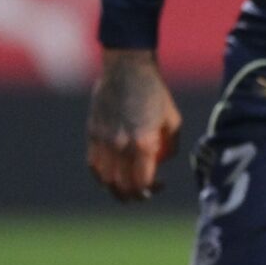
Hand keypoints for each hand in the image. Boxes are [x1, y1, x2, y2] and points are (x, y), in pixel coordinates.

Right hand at [86, 49, 181, 200]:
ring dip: (117, 190)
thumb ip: (169, 147)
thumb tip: (160, 163)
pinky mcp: (92, 133)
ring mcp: (104, 140)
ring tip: (127, 188)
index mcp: (144, 143)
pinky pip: (93, 165)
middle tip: (144, 193)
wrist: (127, 69)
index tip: (159, 185)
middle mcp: (121, 145)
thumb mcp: (173, 121)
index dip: (151, 190)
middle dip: (135, 196)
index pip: (142, 182)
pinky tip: (112, 174)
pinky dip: (102, 176)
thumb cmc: (155, 93)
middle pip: (122, 186)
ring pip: (105, 180)